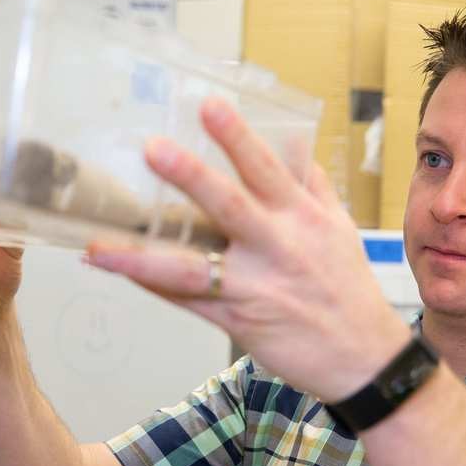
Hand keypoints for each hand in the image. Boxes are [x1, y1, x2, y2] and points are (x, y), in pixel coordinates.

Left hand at [86, 97, 410, 401]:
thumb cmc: (348, 290)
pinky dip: (151, 285)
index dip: (237, 136)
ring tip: (101, 241)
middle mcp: (278, 248)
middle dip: (192, 177)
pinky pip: (188, 301)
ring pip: (193, 267)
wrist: (365, 360)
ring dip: (144, 254)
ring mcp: (254, 287)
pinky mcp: (238, 322)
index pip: (266, 169)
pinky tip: (116, 269)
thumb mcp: (339, 229)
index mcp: (303, 218)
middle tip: (154, 148)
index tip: (210, 105)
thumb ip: (312, 185)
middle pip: (230, 206)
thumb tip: (292, 142)